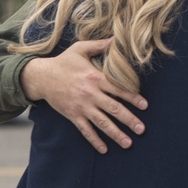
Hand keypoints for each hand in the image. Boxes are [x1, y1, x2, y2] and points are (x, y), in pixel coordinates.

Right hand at [20, 38, 147, 153]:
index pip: (118, 89)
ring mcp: (81, 107)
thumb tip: (117, 38)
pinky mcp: (73, 115)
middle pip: (114, 109)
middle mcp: (90, 94)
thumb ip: (100, 45)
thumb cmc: (64, 62)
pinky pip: (85, 131)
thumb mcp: (80, 49)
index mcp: (95, 77)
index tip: (145, 106)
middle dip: (129, 120)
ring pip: (102, 123)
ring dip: (116, 134)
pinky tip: (104, 149)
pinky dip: (95, 140)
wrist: (42, 77)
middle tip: (142, 129)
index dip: (133, 97)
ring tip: (128, 143)